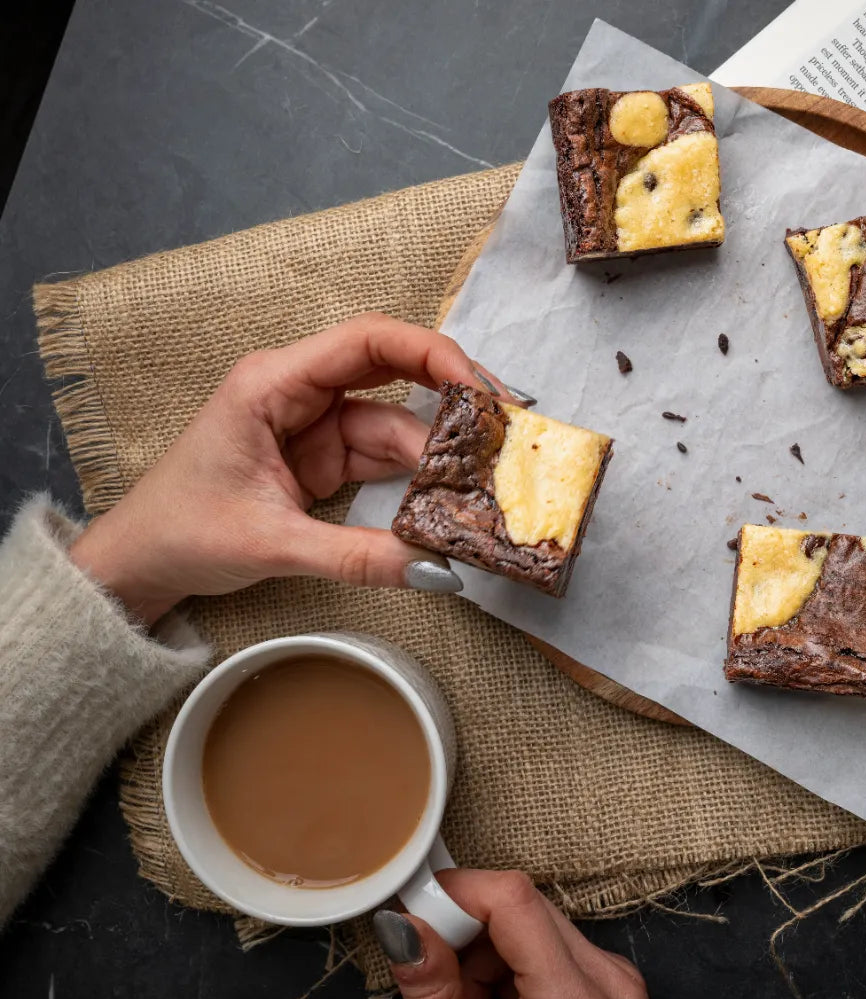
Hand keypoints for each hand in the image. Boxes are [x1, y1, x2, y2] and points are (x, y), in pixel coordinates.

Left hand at [69, 314, 524, 624]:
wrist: (141, 563)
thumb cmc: (180, 531)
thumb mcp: (272, 544)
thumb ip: (356, 557)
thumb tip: (435, 568)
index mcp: (273, 383)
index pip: (366, 342)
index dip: (431, 354)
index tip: (478, 388)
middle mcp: (300, 392)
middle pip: (392, 374)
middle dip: (449, 399)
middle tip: (504, 431)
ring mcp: (315, 427)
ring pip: (394, 424)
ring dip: (437, 451)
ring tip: (485, 476)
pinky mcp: (324, 459)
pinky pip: (383, 458)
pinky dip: (417, 477)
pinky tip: (449, 493)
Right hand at [374, 870, 648, 998]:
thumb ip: (433, 993)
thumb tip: (402, 923)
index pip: (514, 901)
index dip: (457, 894)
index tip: (414, 911)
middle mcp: (613, 984)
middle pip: (523, 907)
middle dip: (467, 931)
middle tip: (437, 978)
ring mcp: (618, 980)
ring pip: (531, 919)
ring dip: (486, 950)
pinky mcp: (611, 980)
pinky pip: (547, 939)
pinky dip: (509, 962)